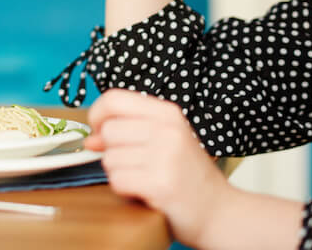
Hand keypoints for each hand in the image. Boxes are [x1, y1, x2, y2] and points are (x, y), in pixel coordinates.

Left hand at [86, 89, 236, 248]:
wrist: (220, 212)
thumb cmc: (189, 177)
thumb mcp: (164, 142)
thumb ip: (127, 132)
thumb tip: (90, 139)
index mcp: (168, 113)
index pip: (114, 98)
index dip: (97, 115)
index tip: (99, 131)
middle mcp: (168, 129)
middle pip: (108, 131)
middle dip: (112, 152)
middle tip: (136, 165)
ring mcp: (165, 156)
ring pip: (109, 159)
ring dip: (120, 174)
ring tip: (145, 179)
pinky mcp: (160, 184)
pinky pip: (118, 181)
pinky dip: (126, 191)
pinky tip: (146, 192)